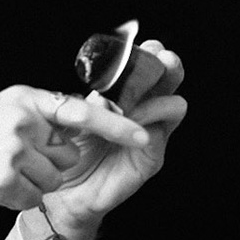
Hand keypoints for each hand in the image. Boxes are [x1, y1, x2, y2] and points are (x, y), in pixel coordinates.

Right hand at [0, 85, 152, 212]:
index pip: (81, 111)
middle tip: (12, 161)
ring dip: (32, 185)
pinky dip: (16, 200)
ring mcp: (14, 151)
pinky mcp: (4, 181)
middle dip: (49, 165)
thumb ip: (36, 117)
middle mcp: (23, 121)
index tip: (144, 135)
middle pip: (67, 156)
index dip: (116, 125)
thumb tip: (71, 131)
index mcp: (25, 99)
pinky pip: (33, 199)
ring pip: (52, 181)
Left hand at [47, 39, 187, 233]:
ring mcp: (152, 135)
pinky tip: (130, 118)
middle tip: (160, 58)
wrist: (64, 193)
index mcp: (128, 97)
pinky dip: (148, 119)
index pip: (149, 69)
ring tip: (133, 98)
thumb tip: (107, 73)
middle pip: (171, 81)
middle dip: (168, 65)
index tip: (144, 45)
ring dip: (157, 95)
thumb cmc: (69, 152)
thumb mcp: (80, 115)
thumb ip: (98, 97)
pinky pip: (160, 132)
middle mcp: (145, 113)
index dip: (150, 54)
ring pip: (175, 104)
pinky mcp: (151, 158)